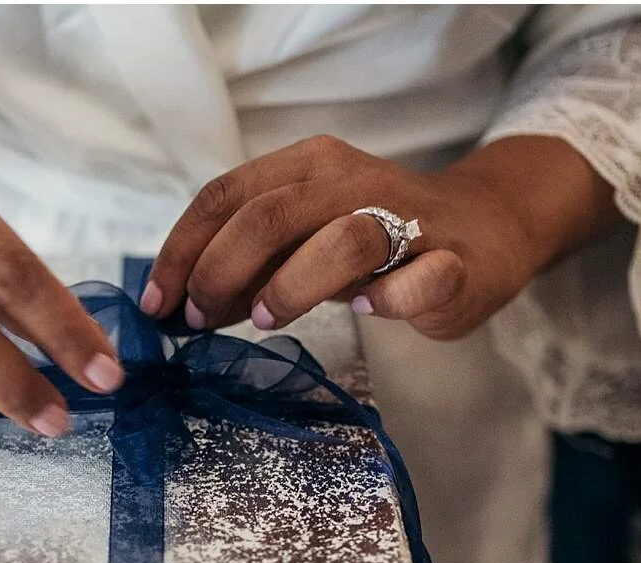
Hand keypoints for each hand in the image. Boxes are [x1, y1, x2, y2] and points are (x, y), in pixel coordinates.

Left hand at [144, 135, 609, 339]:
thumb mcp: (301, 239)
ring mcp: (408, 219)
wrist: (483, 229)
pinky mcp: (453, 262)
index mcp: (306, 166)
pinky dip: (386, 302)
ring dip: (291, 286)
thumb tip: (182, 306)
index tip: (157, 302)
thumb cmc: (374, 238)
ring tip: (267, 320)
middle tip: (200, 320)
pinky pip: (415, 282)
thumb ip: (248, 266)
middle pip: (268, 217)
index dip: (182, 251)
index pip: (225, 196)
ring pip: (340, 241)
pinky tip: (368, 313)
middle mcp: (351, 180)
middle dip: (219, 273)